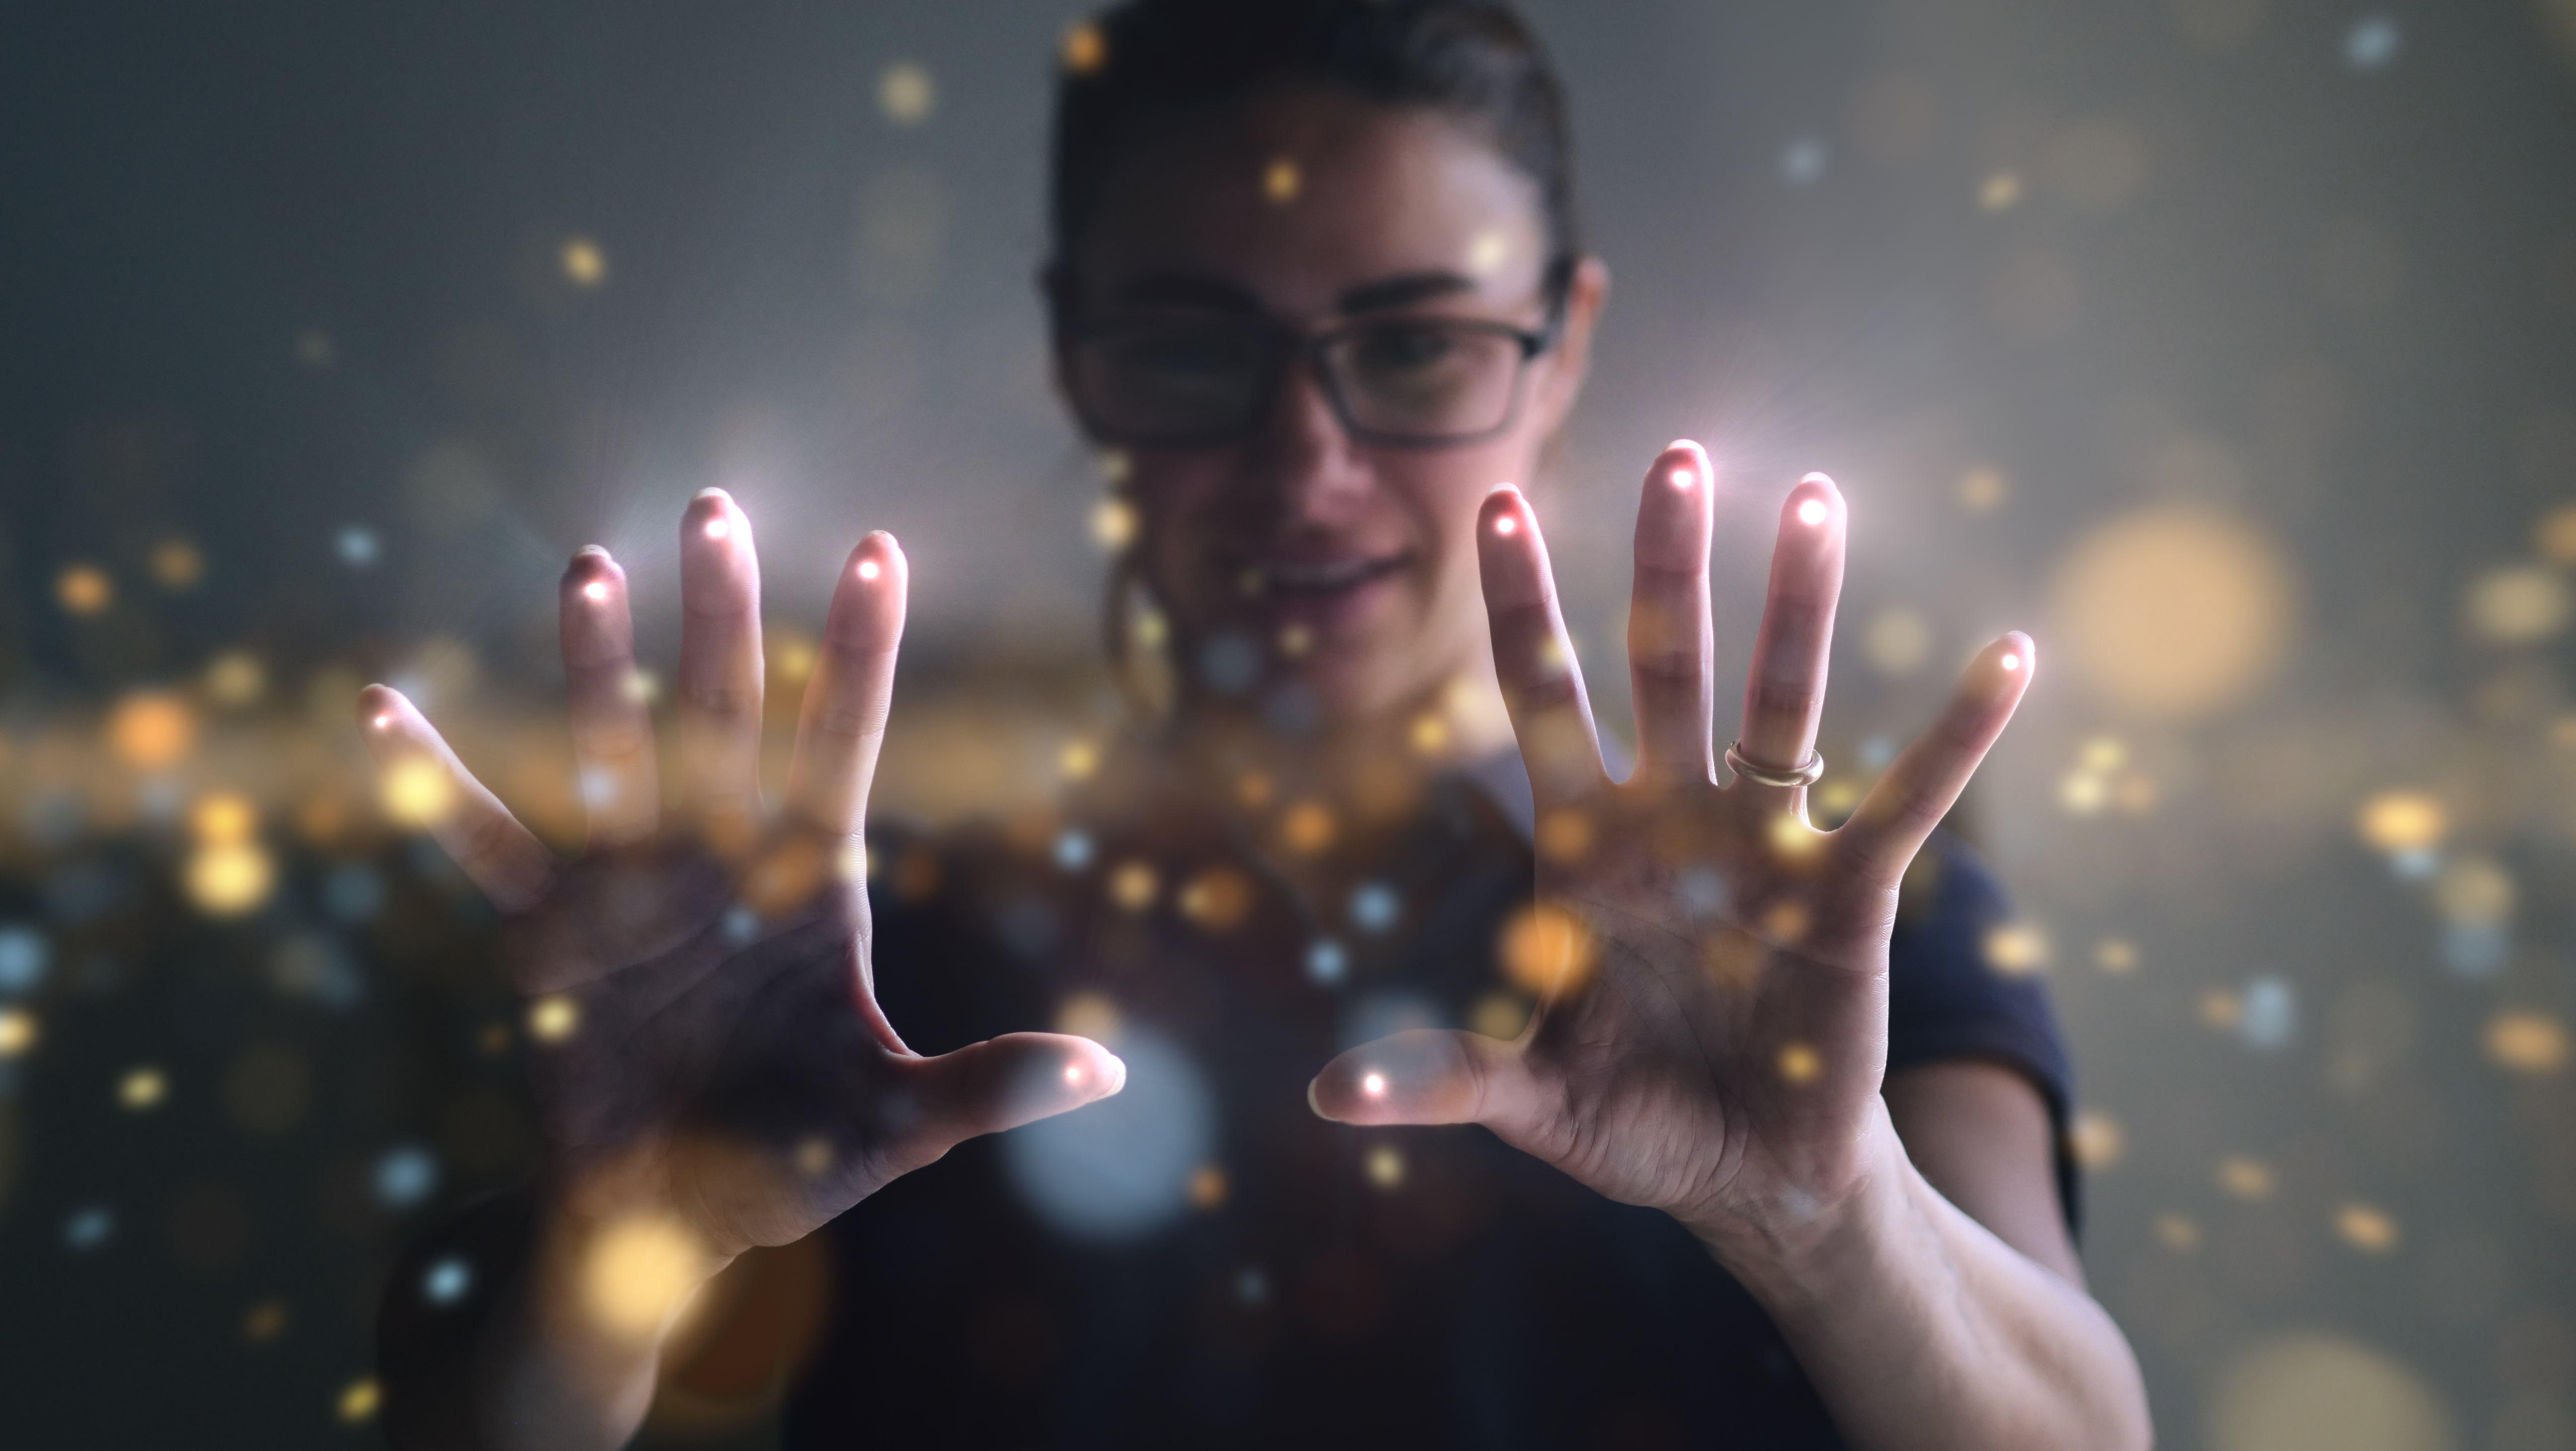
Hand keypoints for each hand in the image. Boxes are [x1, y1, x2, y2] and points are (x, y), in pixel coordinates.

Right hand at [358, 491, 1122, 1272]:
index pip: (845, 743)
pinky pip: (485, 847)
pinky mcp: (546, 937)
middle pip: (724, 717)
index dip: (859, 652)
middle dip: (722, 618)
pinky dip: (435, 784)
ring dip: (594, 670)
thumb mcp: (901, 1125)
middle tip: (713, 510)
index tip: (878, 550)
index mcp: (812, 881)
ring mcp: (629, 888)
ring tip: (585, 572)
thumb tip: (1106, 1067)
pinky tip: (384, 709)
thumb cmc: (798, 1156)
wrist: (675, 1222)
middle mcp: (720, 858)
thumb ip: (990, 1088)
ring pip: (612, 756)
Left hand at [1308, 444, 2031, 1254]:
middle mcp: (1674, 819)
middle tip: (1676, 457)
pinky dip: (1959, 736)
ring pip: (1781, 700)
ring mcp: (1763, 845)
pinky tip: (2008, 658)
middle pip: (1664, 668)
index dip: (1522, 609)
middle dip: (1666, 568)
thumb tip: (1329, 1096)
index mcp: (1585, 846)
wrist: (1744, 1174)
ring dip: (1799, 603)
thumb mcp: (1531, 1099)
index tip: (1496, 507)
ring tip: (1816, 498)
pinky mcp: (1848, 893)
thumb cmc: (1632, 1117)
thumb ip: (1444, 1077)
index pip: (1542, 700)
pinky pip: (1909, 801)